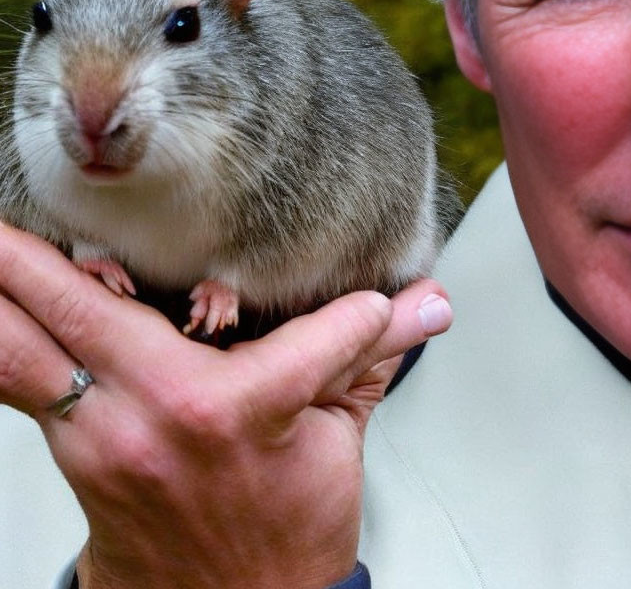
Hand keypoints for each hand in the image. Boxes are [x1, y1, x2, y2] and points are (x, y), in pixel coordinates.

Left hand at [0, 222, 452, 588]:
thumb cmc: (280, 532)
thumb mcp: (338, 442)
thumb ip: (372, 357)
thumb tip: (430, 304)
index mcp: (242, 409)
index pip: (308, 325)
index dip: (356, 313)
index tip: (374, 308)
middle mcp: (157, 414)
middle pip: (80, 309)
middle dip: (29, 254)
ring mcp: (101, 434)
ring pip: (18, 350)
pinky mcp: (69, 450)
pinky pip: (14, 381)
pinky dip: (2, 339)